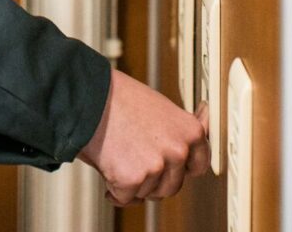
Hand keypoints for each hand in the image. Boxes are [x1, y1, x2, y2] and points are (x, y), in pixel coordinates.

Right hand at [77, 69, 209, 205]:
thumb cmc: (118, 97)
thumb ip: (177, 127)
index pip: (200, 165)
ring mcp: (156, 167)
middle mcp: (178, 150)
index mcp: (190, 131)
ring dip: (134, 183)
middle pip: (172, 185)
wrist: (87, 95)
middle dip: (153, 178)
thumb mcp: (159, 106)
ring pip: (148, 192)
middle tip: (133, 158)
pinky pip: (125, 197)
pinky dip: (114, 190)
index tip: (169, 165)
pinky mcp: (132, 179)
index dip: (182, 167)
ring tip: (117, 156)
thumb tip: (204, 118)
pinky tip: (107, 169)